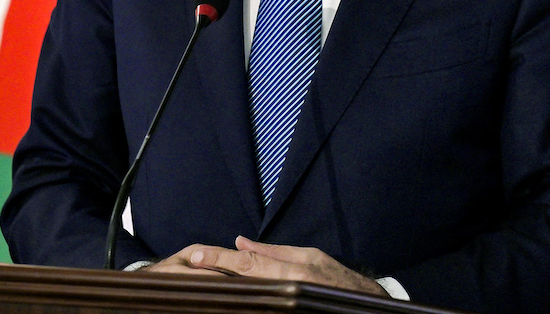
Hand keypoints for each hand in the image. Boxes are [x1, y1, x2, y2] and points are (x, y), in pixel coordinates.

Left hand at [146, 236, 386, 295]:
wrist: (363, 308)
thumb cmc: (336, 281)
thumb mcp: (309, 257)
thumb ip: (273, 252)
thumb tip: (240, 242)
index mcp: (291, 271)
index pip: (247, 263)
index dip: (219, 258)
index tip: (194, 255)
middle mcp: (284, 289)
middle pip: (239, 283)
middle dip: (213, 274)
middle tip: (186, 269)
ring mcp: (282, 307)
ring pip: (243, 300)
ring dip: (221, 292)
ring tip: (197, 284)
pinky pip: (256, 310)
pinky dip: (239, 304)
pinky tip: (224, 298)